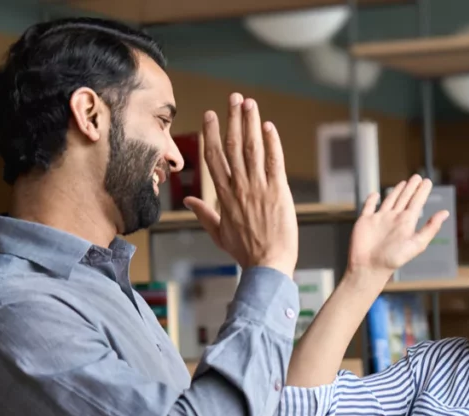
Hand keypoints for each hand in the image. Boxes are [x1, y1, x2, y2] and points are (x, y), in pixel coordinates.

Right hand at [184, 93, 298, 277]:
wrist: (267, 265)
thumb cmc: (245, 252)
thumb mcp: (219, 233)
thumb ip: (204, 214)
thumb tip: (190, 200)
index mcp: (223, 196)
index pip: (214, 157)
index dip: (211, 133)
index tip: (211, 114)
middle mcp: (239, 187)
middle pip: (232, 146)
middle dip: (232, 119)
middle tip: (234, 97)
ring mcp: (259, 188)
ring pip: (252, 149)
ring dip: (250, 123)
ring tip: (249, 103)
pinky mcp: (279, 191)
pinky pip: (274, 162)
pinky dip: (272, 143)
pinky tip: (268, 126)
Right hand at [346, 174, 448, 286]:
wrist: (369, 268)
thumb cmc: (393, 259)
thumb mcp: (417, 243)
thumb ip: (430, 228)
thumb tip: (445, 213)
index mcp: (406, 223)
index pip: (417, 203)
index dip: (422, 192)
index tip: (427, 181)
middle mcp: (394, 219)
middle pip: (405, 199)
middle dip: (411, 188)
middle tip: (418, 177)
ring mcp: (379, 219)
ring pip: (390, 200)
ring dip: (396, 191)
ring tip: (404, 183)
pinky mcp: (365, 221)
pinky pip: (368, 207)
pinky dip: (371, 200)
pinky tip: (375, 194)